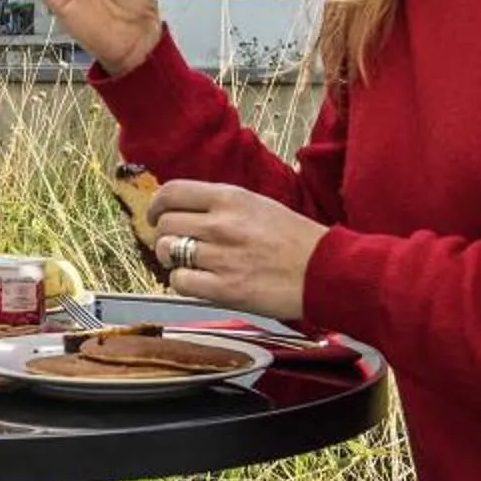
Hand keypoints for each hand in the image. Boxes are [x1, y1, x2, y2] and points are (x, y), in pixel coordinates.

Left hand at [149, 180, 325, 323]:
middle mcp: (221, 224)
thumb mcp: (258, 206)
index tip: (155, 216)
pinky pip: (180, 282)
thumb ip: (221, 206)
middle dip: (164, 236)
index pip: (172, 192)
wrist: (325, 270)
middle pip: (165, 224)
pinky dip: (182, 283)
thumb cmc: (296, 240)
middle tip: (175, 245)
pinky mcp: (225, 289)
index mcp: (230, 198)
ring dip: (171, 260)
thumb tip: (186, 210)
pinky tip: (197, 282)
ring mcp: (221, 257)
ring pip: (168, 252)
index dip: (156, 205)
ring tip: (186, 264)